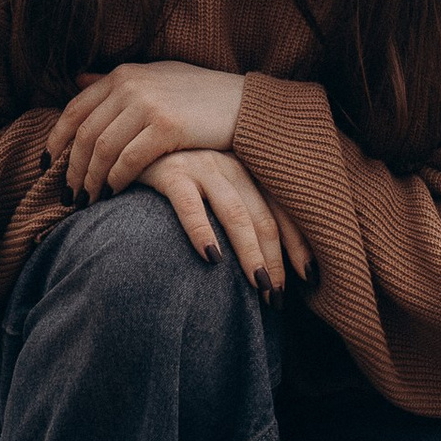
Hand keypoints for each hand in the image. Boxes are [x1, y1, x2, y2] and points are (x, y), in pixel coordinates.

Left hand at [54, 59, 245, 199]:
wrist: (244, 105)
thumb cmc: (199, 95)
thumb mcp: (155, 77)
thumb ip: (116, 81)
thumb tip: (78, 78)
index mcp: (123, 75)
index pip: (74, 109)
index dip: (55, 140)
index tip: (46, 165)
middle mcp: (130, 86)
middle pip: (84, 134)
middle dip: (72, 169)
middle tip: (68, 194)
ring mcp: (148, 105)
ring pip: (102, 150)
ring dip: (90, 180)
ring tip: (87, 201)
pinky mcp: (166, 127)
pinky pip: (128, 160)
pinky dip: (116, 180)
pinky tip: (113, 193)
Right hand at [132, 148, 308, 294]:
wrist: (131, 144)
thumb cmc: (176, 174)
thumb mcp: (214, 183)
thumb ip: (240, 208)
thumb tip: (269, 258)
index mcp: (247, 168)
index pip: (283, 208)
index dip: (298, 244)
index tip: (309, 277)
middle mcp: (230, 163)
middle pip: (263, 217)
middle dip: (275, 260)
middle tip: (278, 295)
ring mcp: (201, 165)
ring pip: (236, 214)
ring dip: (250, 253)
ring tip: (259, 285)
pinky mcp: (169, 171)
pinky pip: (190, 205)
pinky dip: (203, 232)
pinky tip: (212, 258)